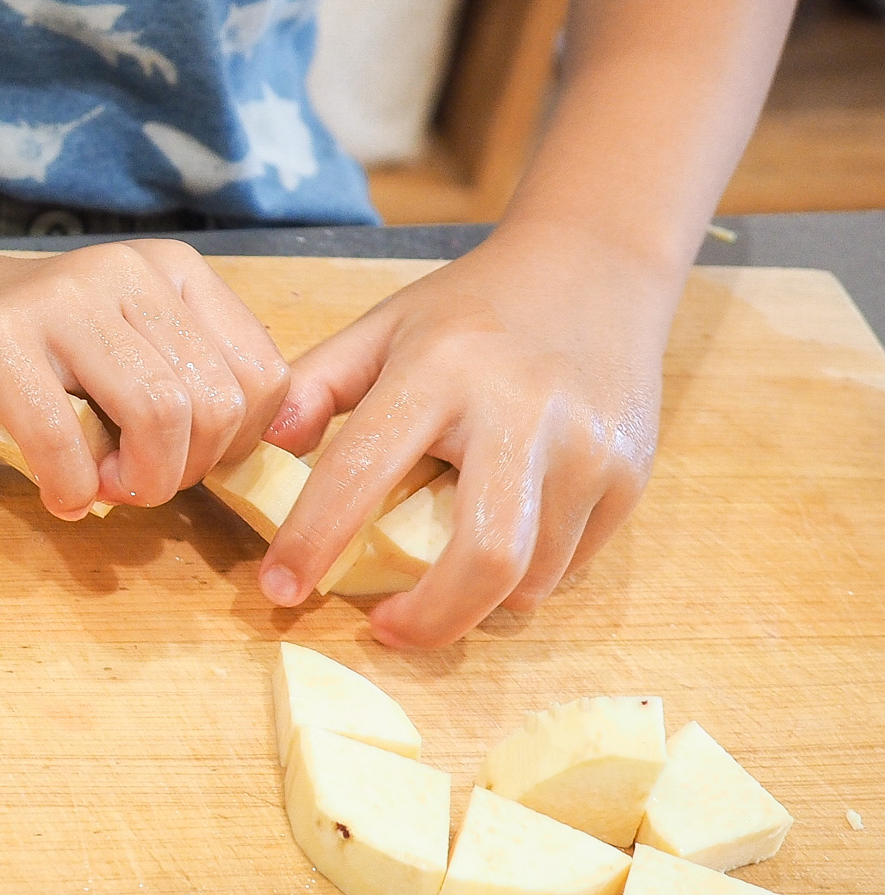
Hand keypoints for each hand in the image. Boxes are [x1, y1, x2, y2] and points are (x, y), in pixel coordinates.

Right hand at [0, 239, 290, 519]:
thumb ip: (192, 384)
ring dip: (136, 482)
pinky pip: (63, 438)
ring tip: (100, 487)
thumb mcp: (132, 354)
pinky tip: (59, 493)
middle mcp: (120, 272)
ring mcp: (55, 299)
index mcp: (170, 271)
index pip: (261, 375)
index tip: (184, 463)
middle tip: (135, 484)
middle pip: (212, 403)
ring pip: (157, 416)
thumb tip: (260, 453)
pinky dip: (71, 487)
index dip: (234, 446)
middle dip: (183, 472)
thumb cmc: (34, 358)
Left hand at [259, 221, 673, 645]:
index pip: (364, 471)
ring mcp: (587, 449)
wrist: (597, 266)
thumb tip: (265, 449)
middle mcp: (522, 414)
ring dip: (474, 601)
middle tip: (384, 628)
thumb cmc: (472, 308)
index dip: (314, 541)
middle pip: (484, 558)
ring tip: (436, 580)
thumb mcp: (383, 326)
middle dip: (429, 619)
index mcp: (441, 371)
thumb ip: (315, 384)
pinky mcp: (629, 475)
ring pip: (530, 577)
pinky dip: (522, 578)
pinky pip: (568, 564)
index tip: (280, 589)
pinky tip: (493, 544)